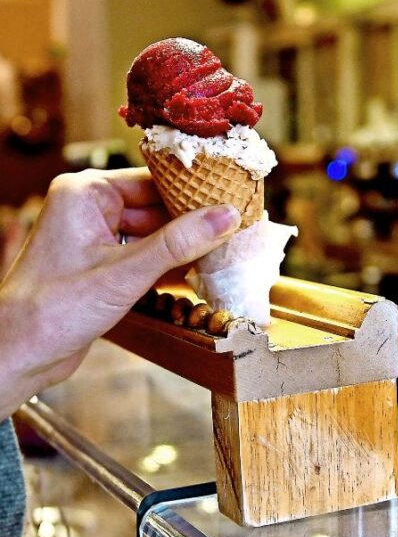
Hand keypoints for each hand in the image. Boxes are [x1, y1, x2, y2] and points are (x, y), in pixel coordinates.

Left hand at [0, 167, 239, 417]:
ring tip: (227, 252)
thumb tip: (226, 217)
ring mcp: (98, 238)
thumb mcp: (125, 273)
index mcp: (86, 193)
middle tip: (237, 230)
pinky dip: (171, 265)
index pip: (153, 182)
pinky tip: (201, 271)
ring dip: (186, 247)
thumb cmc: (54, 309)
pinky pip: (147, 256)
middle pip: (157, 208)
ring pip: (156, 234)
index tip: (232, 201)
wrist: (20, 354)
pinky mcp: (105, 264)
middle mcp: (92, 209)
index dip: (194, 194)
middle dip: (194, 224)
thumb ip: (178, 244)